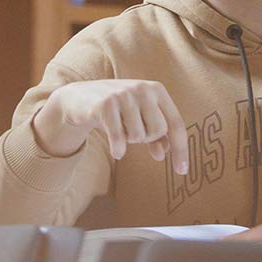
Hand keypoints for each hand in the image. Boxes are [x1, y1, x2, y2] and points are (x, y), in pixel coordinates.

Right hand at [34, 79, 189, 173]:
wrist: (79, 97)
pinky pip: (119, 138)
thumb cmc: (117, 110)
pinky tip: (116, 151)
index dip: (180, 149)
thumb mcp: (139, 118)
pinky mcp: (106, 105)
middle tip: (132, 133)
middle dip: (146, 139)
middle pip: (159, 130)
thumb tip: (163, 154)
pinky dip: (118, 149)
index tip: (182, 171)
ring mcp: (124, 95)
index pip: (176, 123)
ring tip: (120, 129)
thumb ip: (155, 135)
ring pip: (139, 135)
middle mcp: (143, 89)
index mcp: (157, 90)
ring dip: (129, 140)